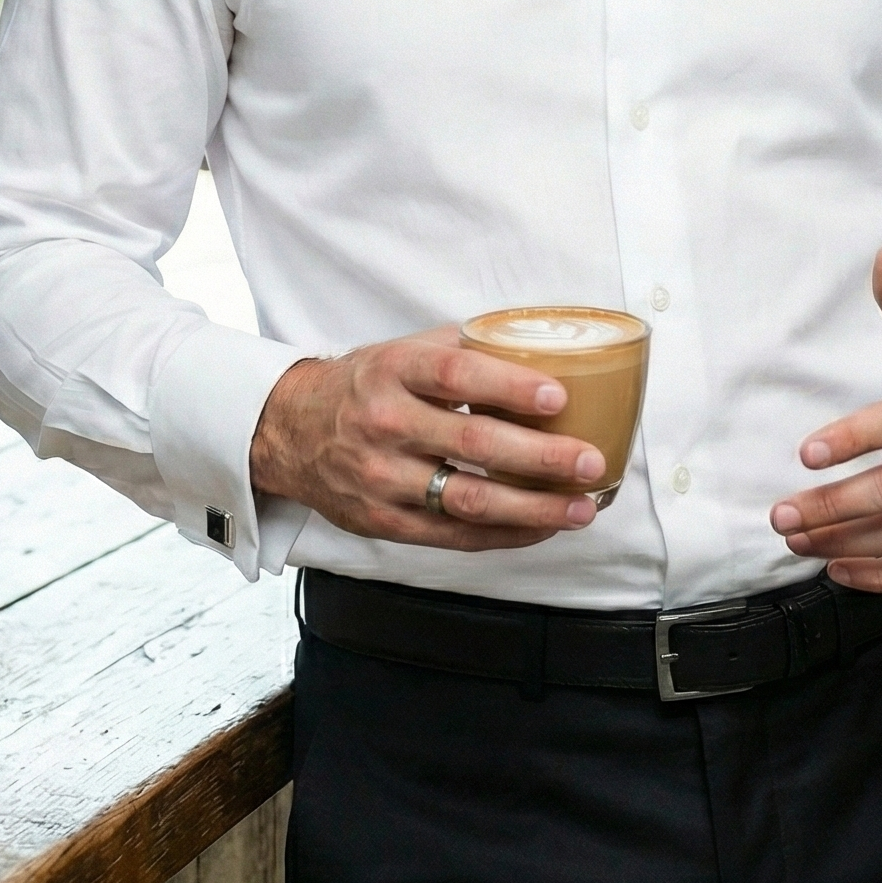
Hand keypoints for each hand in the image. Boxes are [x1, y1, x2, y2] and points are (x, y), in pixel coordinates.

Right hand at [248, 328, 604, 550]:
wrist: (291, 432)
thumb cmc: (367, 386)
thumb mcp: (404, 351)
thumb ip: (464, 349)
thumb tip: (540, 346)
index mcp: (394, 370)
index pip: (456, 376)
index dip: (509, 386)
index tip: (557, 396)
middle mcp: (386, 424)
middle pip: (473, 444)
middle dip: (540, 457)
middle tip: (590, 461)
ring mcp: (384, 478)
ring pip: (468, 500)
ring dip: (533, 508)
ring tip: (580, 508)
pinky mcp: (385, 522)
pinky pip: (453, 536)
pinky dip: (503, 535)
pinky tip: (541, 528)